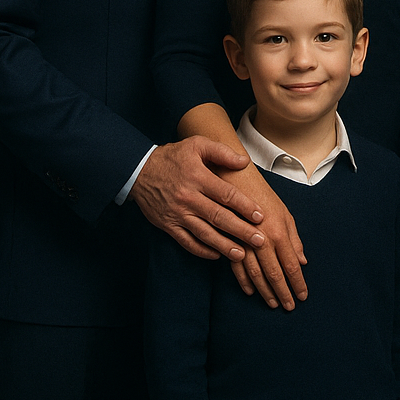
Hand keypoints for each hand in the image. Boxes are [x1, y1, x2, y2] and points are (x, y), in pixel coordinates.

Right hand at [130, 138, 265, 258]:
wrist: (139, 170)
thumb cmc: (173, 157)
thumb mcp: (196, 145)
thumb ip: (221, 152)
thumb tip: (244, 161)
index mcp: (198, 178)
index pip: (226, 195)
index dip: (245, 206)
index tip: (260, 216)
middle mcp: (189, 198)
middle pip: (219, 217)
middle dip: (241, 231)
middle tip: (260, 240)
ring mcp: (178, 214)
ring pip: (204, 234)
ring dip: (224, 245)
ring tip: (241, 254)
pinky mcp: (168, 225)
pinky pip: (187, 242)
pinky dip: (202, 251)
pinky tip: (216, 255)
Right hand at [218, 161, 308, 311]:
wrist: (233, 178)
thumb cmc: (261, 194)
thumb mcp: (284, 213)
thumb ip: (293, 238)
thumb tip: (302, 261)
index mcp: (278, 231)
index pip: (291, 264)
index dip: (297, 283)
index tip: (302, 297)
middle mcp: (262, 239)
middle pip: (275, 273)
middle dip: (283, 292)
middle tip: (289, 307)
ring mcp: (244, 241)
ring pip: (256, 274)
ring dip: (265, 291)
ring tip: (272, 303)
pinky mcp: (228, 241)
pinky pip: (236, 268)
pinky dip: (244, 281)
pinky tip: (250, 291)